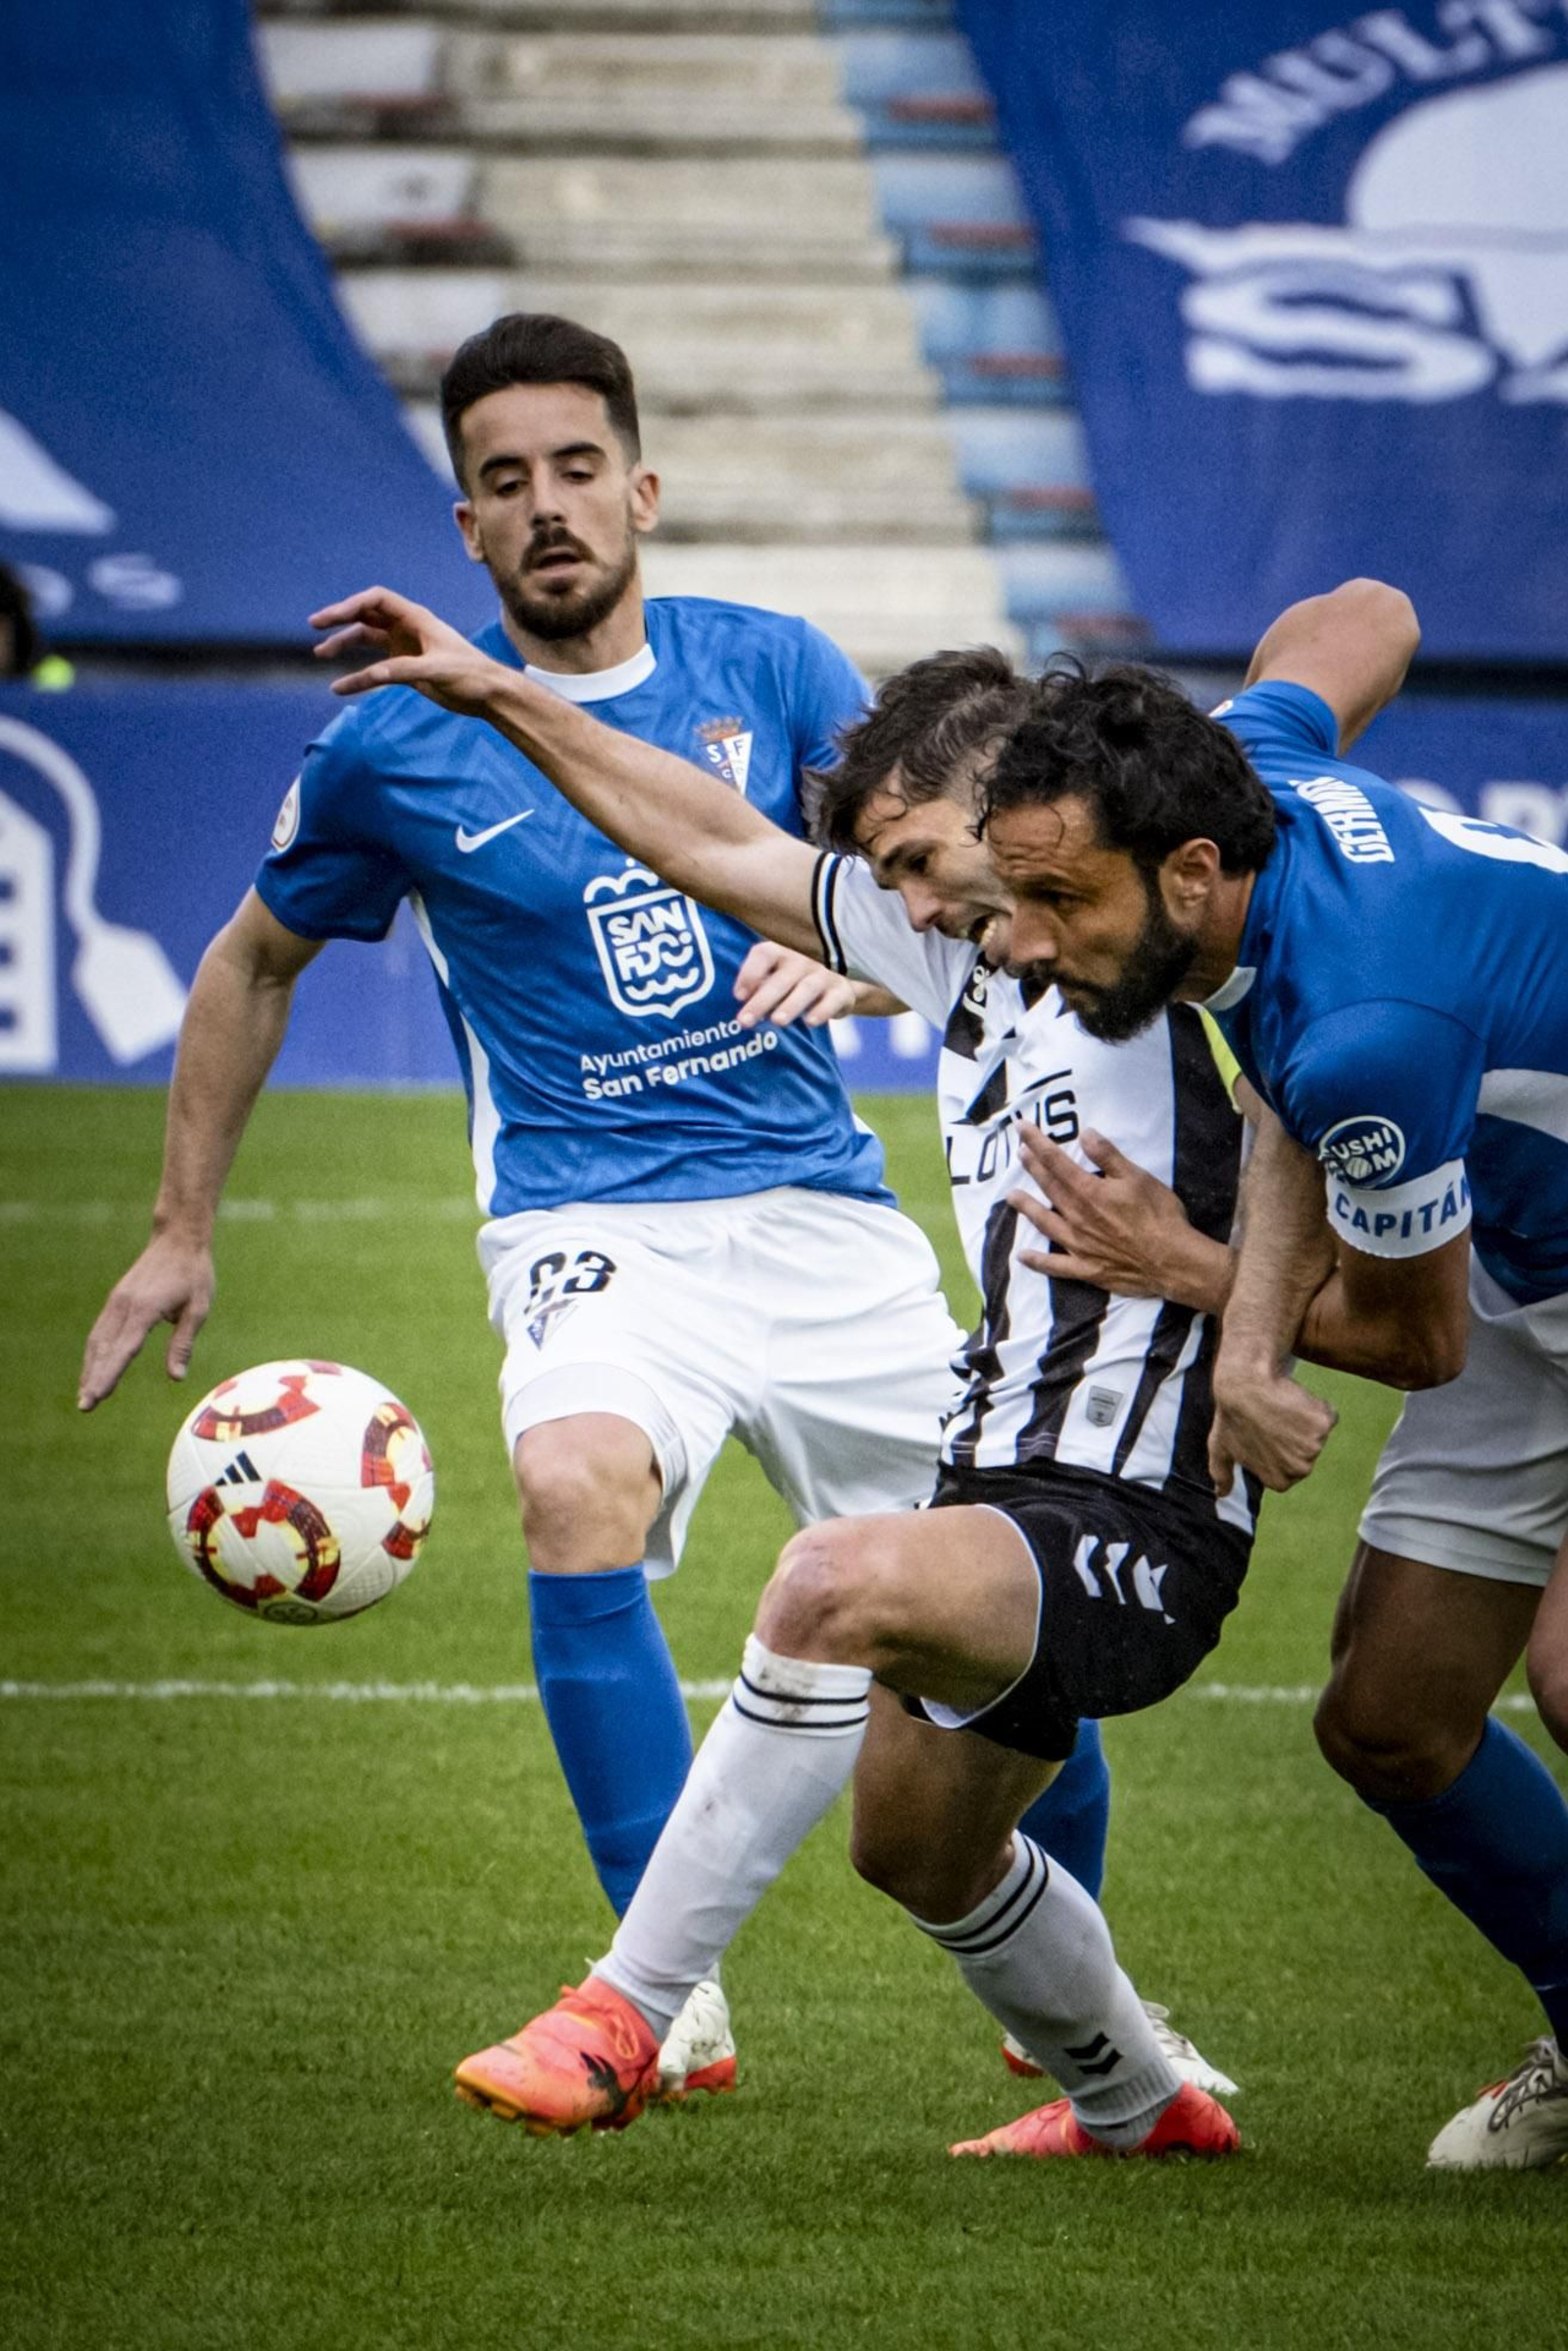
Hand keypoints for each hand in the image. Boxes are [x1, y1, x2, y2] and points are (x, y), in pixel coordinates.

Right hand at [79, 1233, 214, 1410]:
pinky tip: (93, 1369)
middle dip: (93, 1379)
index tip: (96, 1396)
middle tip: (85, 1407)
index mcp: (145, 1309)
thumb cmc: (194, 1274)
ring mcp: (117, 1302)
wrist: (178, 1239)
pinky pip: (100, 1331)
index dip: (109, 1375)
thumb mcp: (198, 1309)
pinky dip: (94, 1353)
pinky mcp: (116, 1300)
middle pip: (104, 1349)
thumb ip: (183, 1344)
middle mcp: (124, 1306)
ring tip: (85, 1395)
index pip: (123, 1350)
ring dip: (90, 1368)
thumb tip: (176, 1378)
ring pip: (97, 1340)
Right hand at [309, 588, 501, 714]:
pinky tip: (340, 685)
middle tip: (315, 625)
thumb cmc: (471, 675)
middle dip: (341, 617)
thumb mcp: (437, 671)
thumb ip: (402, 671)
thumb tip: (370, 675)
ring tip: (319, 653)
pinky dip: (357, 673)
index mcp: (416, 618)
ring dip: (344, 643)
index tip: (330, 618)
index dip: (352, 604)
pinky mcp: (406, 668)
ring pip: (366, 638)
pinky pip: (374, 666)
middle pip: (366, 614)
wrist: (489, 695)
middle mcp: (407, 628)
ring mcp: (405, 647)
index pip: (376, 600)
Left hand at [733, 940, 858, 1029]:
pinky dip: (822, 1010)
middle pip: (781, 978)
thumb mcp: (775, 978)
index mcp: (782, 952)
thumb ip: (758, 985)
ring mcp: (824, 974)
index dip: (750, 973)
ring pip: (807, 988)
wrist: (837, 986)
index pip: (764, 954)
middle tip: (745, 1021)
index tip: (738, 996)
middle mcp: (802, 959)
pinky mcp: (842, 991)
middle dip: (762, 1000)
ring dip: (791, 1005)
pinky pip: (833, 1000)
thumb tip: (740, 1000)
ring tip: (777, 1021)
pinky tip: (810, 1022)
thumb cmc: (794, 983)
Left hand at [1011, 1125, 1217, 1305]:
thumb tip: (1084, 1134)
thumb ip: (1108, 1156)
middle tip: (1019, 1154)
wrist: (1173, 1261)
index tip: (1021, 1128)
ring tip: (1011, 1196)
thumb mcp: (1137, 1177)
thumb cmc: (1159, 1215)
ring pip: (1045, 1223)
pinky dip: (1037, 1262)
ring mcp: (1078, 1245)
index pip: (1057, 1162)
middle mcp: (1077, 1217)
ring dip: (1027, 1208)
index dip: (1037, 1143)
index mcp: (1089, 1192)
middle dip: (1033, 1168)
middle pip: (1049, 1188)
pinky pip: (1055, 1266)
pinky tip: (1022, 1257)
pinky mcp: (1086, 1269)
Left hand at [1208, 1365, 1336, 1493]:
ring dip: (1303, 1419)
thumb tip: (1221, 1494)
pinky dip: (1315, 1405)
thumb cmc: (1231, 1416)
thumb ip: (1223, 1474)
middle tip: (1273, 1420)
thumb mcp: (1220, 1448)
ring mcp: (1314, 1447)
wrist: (1244, 1384)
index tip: (1267, 1433)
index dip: (1280, 1446)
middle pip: (1307, 1450)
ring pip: (1317, 1431)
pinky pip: (1327, 1414)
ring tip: (1280, 1409)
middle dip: (1293, 1434)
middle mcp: (1300, 1469)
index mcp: (1280, 1481)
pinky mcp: (1324, 1424)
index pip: (1291, 1465)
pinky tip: (1293, 1399)